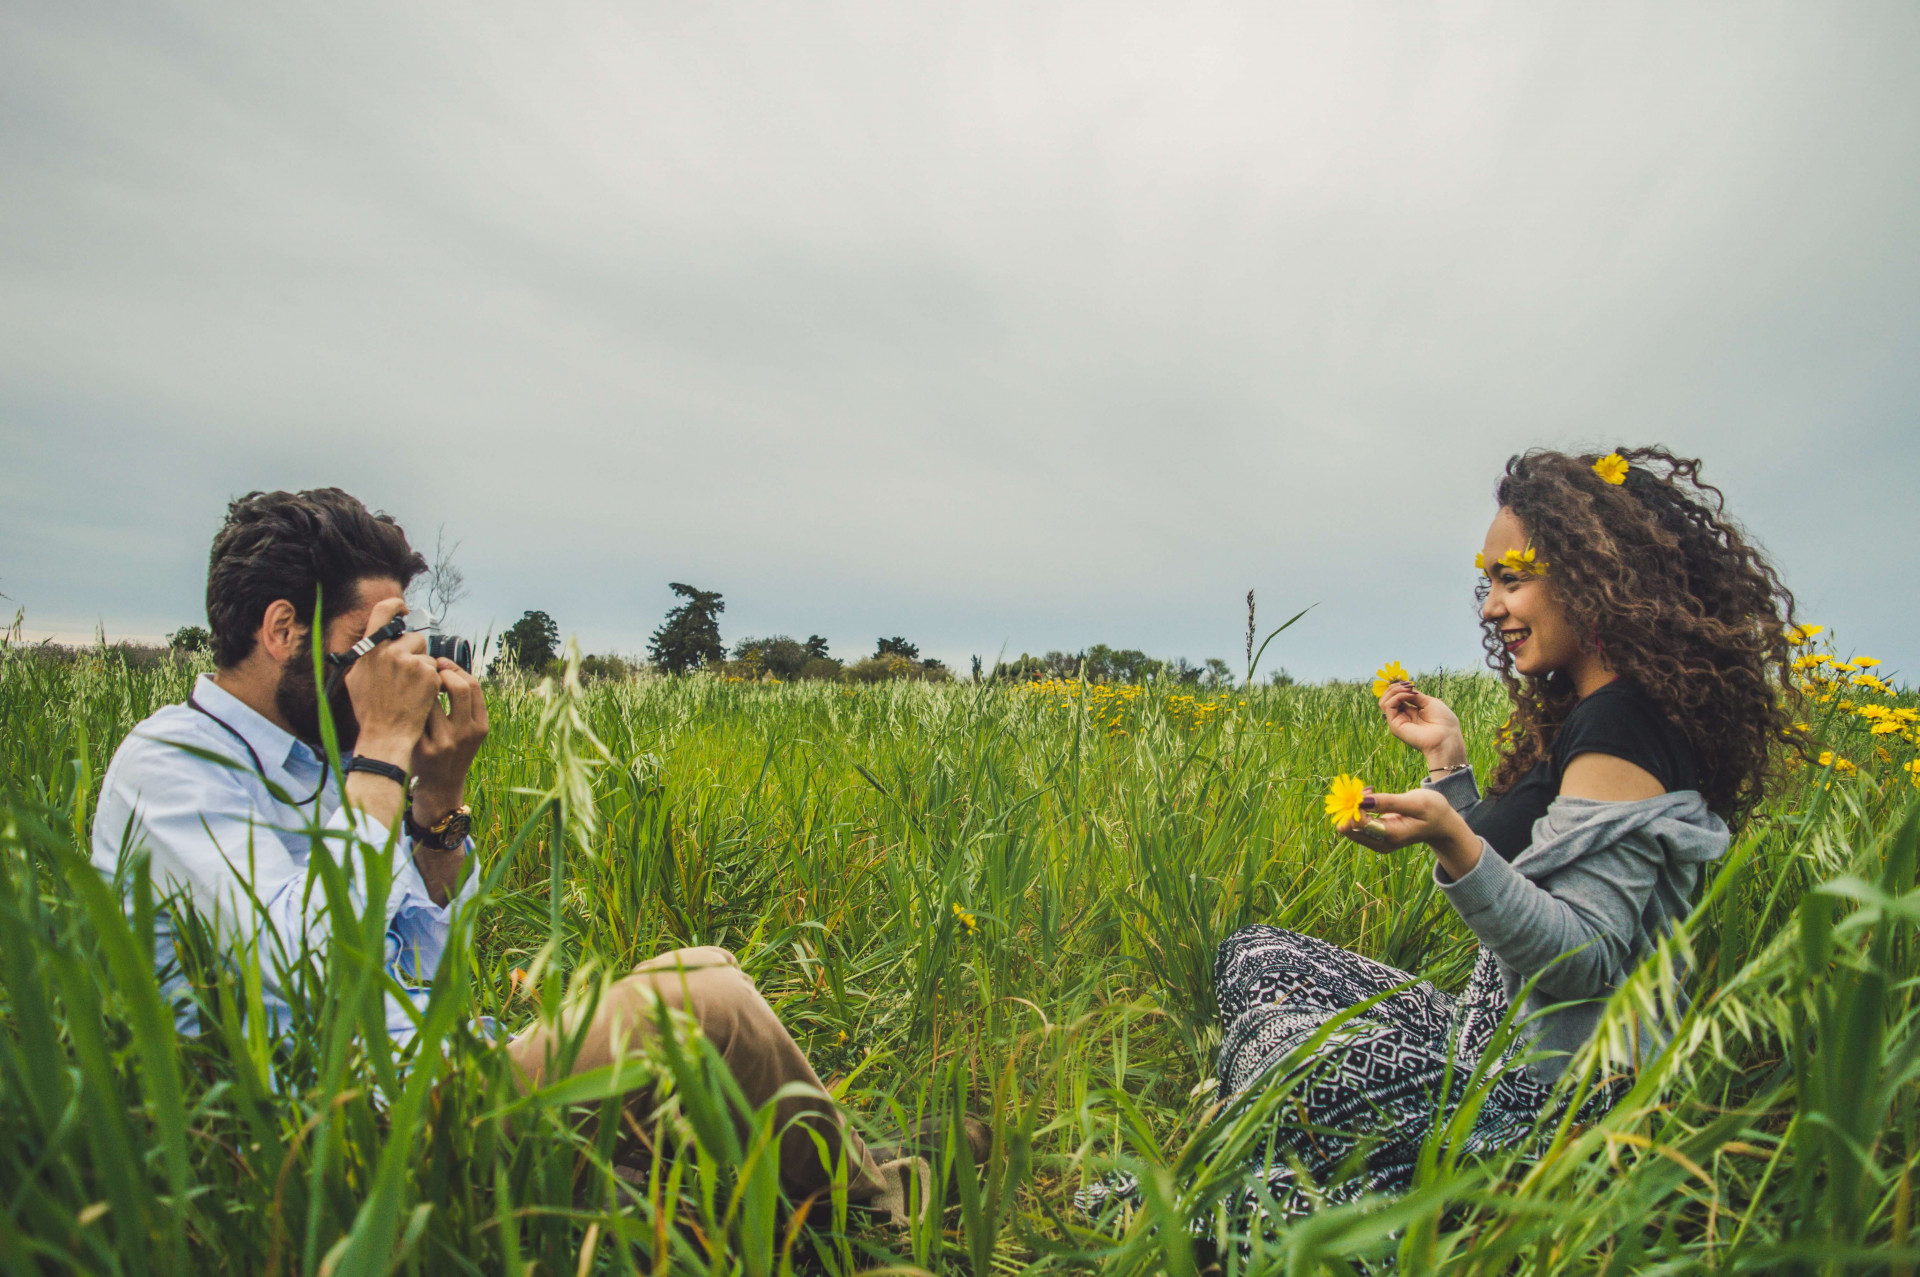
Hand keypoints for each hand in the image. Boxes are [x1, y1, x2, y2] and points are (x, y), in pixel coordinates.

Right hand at [342, 598, 440, 765]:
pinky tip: (420, 696)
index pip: (383, 610)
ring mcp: (411, 662)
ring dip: (424, 669)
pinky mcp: (429, 674)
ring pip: (427, 656)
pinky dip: (432, 682)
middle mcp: (390, 652)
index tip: (403, 609)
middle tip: (408, 676)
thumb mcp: (356, 678)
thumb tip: (375, 639)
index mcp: (370, 650)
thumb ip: (367, 656)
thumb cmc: (370, 710)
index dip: (396, 606)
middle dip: (416, 653)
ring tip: (411, 691)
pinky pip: (436, 670)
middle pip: (414, 638)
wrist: (386, 734)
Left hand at [409, 659, 488, 825]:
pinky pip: (416, 716)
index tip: (442, 664)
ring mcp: (445, 741)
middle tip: (430, 670)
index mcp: (480, 727)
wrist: (440, 788)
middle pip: (460, 687)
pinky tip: (406, 703)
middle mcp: (466, 733)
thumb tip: (448, 667)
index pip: (473, 686)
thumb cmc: (451, 752)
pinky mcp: (424, 748)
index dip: (456, 669)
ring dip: (423, 689)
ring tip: (417, 687)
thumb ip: (465, 706)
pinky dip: (410, 706)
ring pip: (433, 699)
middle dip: (443, 672)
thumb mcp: (469, 733)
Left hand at [1338, 787, 1482, 878]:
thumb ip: (1389, 802)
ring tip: (1370, 792)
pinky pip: (1356, 826)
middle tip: (1367, 790)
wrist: (1442, 826)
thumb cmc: (1432, 810)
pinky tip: (1371, 799)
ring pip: (1348, 827)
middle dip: (1351, 806)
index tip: (1367, 790)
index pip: (1358, 823)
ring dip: (1353, 807)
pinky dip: (1358, 811)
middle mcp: (1380, 843)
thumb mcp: (1415, 802)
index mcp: (1391, 835)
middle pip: (1348, 828)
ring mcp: (1377, 843)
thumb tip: (1363, 800)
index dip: (1356, 804)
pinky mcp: (1375, 838)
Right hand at [1378, 683, 1466, 771]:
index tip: (1411, 684)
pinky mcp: (1395, 725)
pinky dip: (1398, 696)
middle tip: (1409, 685)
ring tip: (1409, 689)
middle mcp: (1402, 717)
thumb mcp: (1429, 702)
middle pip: (1387, 698)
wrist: (1447, 738)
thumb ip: (1414, 696)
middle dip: (1396, 687)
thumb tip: (1404, 688)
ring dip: (1395, 690)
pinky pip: (1388, 705)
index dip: (1400, 688)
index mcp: (1410, 713)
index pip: (1396, 698)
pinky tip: (1410, 695)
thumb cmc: (1443, 722)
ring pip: (1384, 701)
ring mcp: (1397, 722)